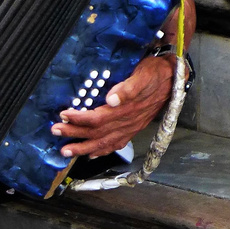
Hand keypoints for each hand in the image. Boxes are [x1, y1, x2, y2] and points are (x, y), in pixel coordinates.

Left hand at [50, 55, 175, 158]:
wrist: (174, 77)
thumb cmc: (155, 72)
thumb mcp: (143, 74)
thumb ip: (128, 88)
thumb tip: (111, 100)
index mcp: (127, 109)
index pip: (98, 118)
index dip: (79, 119)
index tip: (64, 115)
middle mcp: (128, 122)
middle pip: (97, 133)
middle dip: (74, 134)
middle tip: (55, 131)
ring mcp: (131, 127)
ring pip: (104, 142)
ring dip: (84, 148)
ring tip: (66, 151)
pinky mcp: (134, 128)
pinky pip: (117, 144)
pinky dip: (103, 151)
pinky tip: (91, 155)